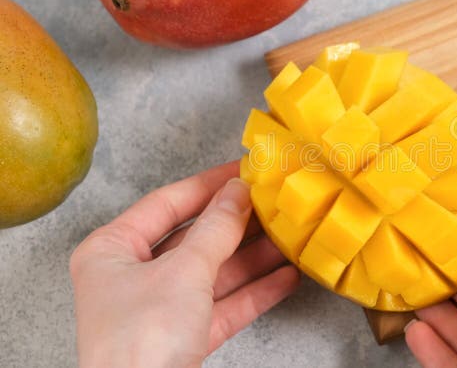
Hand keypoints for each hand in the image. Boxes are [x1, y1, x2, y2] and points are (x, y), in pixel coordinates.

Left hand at [70, 162, 298, 367]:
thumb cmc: (142, 340)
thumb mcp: (184, 272)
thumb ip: (217, 228)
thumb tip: (240, 191)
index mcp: (111, 251)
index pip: (167, 203)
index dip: (209, 184)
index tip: (245, 170)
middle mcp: (132, 277)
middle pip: (194, 238)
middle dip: (239, 224)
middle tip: (274, 202)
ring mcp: (160, 309)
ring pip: (214, 272)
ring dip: (254, 257)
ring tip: (291, 236)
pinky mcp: (184, 338)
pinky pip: (224, 304)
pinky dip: (255, 291)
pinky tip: (287, 276)